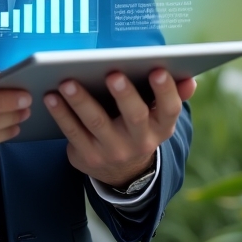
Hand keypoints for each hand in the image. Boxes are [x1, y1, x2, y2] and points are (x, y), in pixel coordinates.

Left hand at [44, 68, 195, 188]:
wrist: (122, 170)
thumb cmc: (138, 125)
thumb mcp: (157, 115)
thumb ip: (171, 94)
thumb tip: (191, 80)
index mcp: (161, 127)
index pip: (169, 110)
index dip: (166, 92)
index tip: (158, 71)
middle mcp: (140, 141)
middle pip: (134, 117)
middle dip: (124, 95)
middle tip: (112, 74)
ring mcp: (113, 151)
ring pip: (97, 123)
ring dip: (81, 101)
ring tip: (67, 81)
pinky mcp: (88, 157)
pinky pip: (73, 133)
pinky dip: (61, 114)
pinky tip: (50, 96)